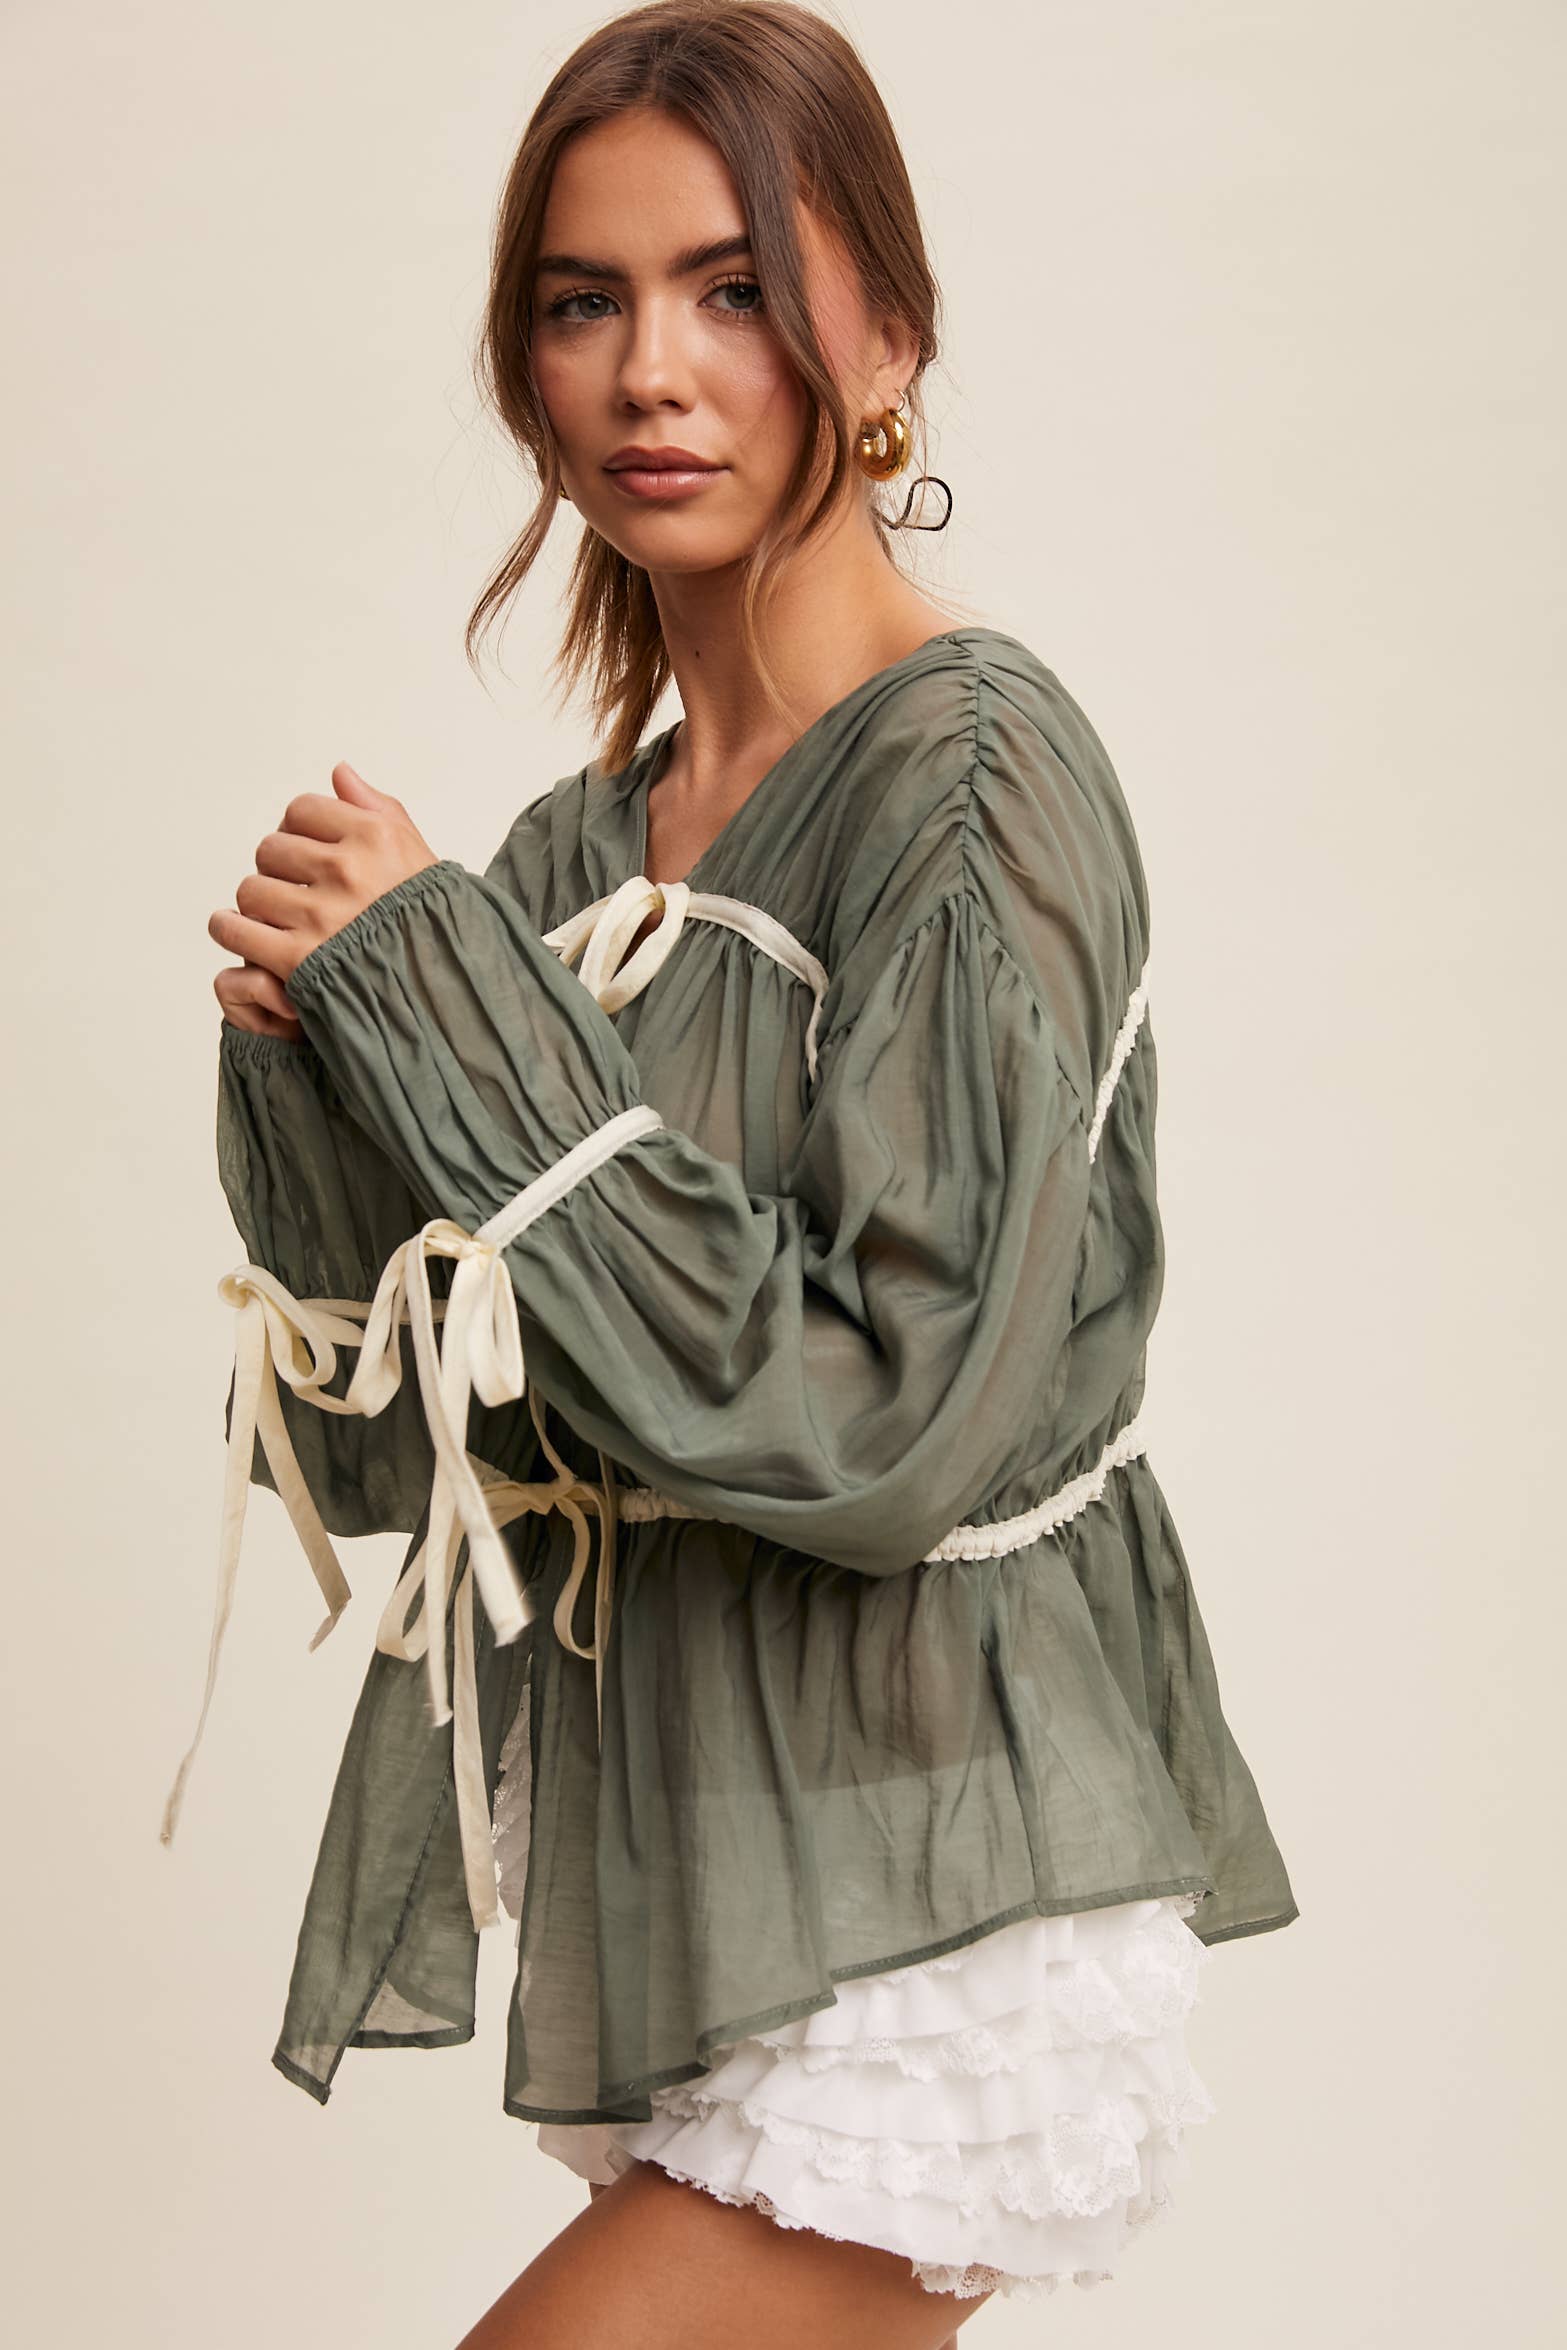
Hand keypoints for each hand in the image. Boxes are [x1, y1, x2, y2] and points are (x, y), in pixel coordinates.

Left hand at [211, 763, 439, 1032]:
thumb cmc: (432, 922)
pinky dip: (230, 929)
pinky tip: (238, 930)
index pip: (302, 810)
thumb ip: (379, 808)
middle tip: (292, 888)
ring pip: (251, 889)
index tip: (306, 850)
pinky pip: (238, 930)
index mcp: (376, 838)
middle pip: (272, 848)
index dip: (298, 829)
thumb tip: (339, 772)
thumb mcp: (418, 855)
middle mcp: (347, 870)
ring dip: (256, 902)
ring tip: (273, 916)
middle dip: (277, 867)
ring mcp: (321, 916)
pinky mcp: (299, 959)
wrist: (445, 991)